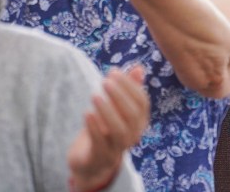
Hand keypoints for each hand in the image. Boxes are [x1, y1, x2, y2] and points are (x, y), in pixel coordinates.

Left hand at [67, 65, 148, 191]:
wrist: (91, 162)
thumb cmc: (105, 129)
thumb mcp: (116, 108)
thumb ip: (128, 89)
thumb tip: (138, 67)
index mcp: (140, 122)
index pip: (142, 102)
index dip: (130, 85)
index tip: (113, 71)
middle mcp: (133, 135)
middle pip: (133, 115)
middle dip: (120, 96)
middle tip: (105, 81)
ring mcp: (118, 149)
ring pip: (119, 131)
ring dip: (108, 112)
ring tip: (95, 96)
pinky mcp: (100, 158)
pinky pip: (100, 144)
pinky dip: (94, 127)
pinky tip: (87, 113)